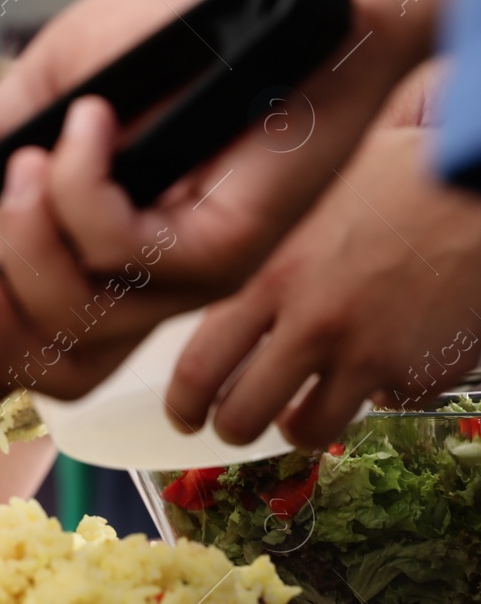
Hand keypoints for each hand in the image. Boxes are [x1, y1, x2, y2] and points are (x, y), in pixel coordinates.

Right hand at [0, 0, 421, 414]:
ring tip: (36, 158)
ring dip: (30, 237)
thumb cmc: (187, 25)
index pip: (39, 347)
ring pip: (80, 315)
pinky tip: (94, 123)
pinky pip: (121, 251)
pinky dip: (83, 185)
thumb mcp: (56, 81)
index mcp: (106, 255)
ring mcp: (190, 273)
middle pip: (60, 369)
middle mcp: (151, 281)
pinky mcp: (226, 248)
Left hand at [166, 60, 480, 447]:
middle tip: (234, 425)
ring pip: (308, 430)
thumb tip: (221, 276)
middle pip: (241, 416)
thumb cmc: (404, 173)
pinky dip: (382, 392)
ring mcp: (367, 354)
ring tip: (302, 412)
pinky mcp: (419, 374)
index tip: (185, 413)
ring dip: (300, 427)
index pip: (199, 366)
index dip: (184, 402)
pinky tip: (389, 357)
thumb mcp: (312, 198)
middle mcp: (311, 324)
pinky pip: (385, 405)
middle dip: (232, 429)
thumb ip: (267, 249)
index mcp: (271, 278)